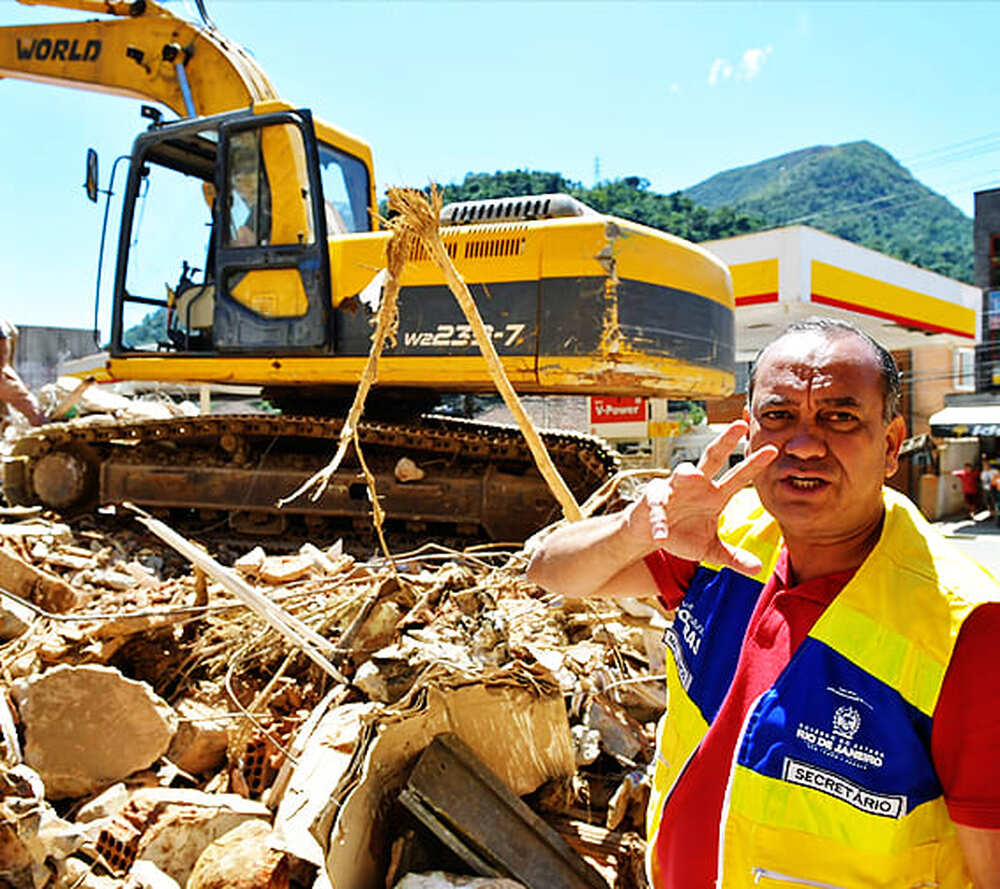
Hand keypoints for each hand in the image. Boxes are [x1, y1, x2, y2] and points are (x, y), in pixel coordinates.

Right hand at [627, 420, 777, 575]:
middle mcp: (696, 485)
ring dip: (685, 472)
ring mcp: (674, 489)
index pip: (738, 476)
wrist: (650, 536)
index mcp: (714, 494)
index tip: (773, 450)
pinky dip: (659, 520)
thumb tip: (759, 570)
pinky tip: (662, 534)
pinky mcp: (652, 500)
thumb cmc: (681, 534)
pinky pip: (656, 507)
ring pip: (681, 473)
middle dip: (725, 441)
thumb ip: (733, 557)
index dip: (754, 464)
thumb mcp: (710, 549)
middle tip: (739, 424)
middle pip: (712, 458)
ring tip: (691, 474)